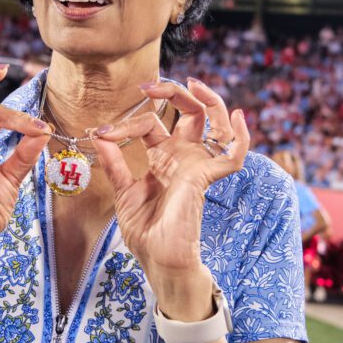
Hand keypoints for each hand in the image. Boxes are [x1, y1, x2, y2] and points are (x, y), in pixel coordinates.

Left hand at [93, 78, 248, 319]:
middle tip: (149, 87)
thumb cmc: (145, 232)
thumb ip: (115, 164)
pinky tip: (238, 116)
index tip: (100, 133)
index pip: (150, 124)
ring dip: (207, 99)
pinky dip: (242, 136)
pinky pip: (234, 155)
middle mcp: (182, 157)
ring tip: (191, 83)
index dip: (125, 123)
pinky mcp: (206, 177)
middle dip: (171, 92)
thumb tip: (99, 135)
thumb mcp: (123, 192)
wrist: (158, 259)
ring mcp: (196, 165)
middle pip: (188, 111)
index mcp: (162, 158)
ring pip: (214, 122)